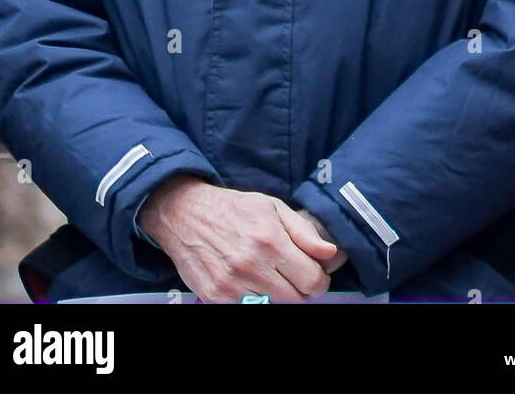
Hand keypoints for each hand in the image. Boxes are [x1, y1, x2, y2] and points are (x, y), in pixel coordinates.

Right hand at [138, 174, 339, 302]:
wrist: (185, 214)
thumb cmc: (233, 208)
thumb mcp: (272, 207)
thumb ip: (303, 232)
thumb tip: (329, 253)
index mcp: (270, 240)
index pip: (312, 281)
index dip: (319, 281)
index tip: (314, 274)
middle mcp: (252, 265)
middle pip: (296, 300)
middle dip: (301, 290)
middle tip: (293, 275)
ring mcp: (232, 285)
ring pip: (274, 307)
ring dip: (278, 295)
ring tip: (270, 275)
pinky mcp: (215, 297)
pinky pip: (248, 308)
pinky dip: (254, 298)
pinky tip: (249, 280)